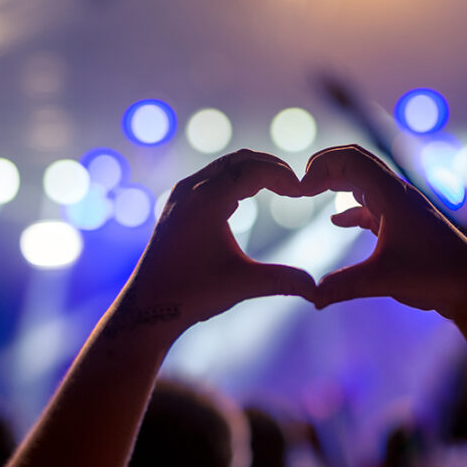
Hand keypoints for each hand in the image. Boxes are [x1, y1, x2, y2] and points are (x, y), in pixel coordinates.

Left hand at [111, 150, 316, 341]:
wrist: (147, 307)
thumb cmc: (193, 294)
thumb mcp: (244, 284)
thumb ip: (284, 280)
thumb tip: (319, 289)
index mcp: (206, 201)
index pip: (253, 170)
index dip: (283, 176)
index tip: (303, 192)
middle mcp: (191, 190)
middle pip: (240, 160)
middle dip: (272, 168)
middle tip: (296, 185)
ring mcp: (182, 195)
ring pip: (224, 166)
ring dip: (254, 171)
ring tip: (280, 188)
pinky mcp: (178, 204)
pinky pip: (212, 178)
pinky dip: (236, 180)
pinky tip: (250, 198)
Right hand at [301, 145, 466, 319]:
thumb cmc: (436, 276)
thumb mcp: (384, 280)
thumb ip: (344, 287)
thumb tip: (310, 297)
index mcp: (393, 195)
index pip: (352, 159)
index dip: (321, 166)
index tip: (299, 189)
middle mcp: (397, 194)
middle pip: (355, 162)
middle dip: (324, 167)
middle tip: (298, 185)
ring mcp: (401, 208)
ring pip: (363, 182)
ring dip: (337, 182)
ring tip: (310, 192)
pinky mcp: (403, 225)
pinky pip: (371, 205)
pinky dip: (350, 207)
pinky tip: (336, 221)